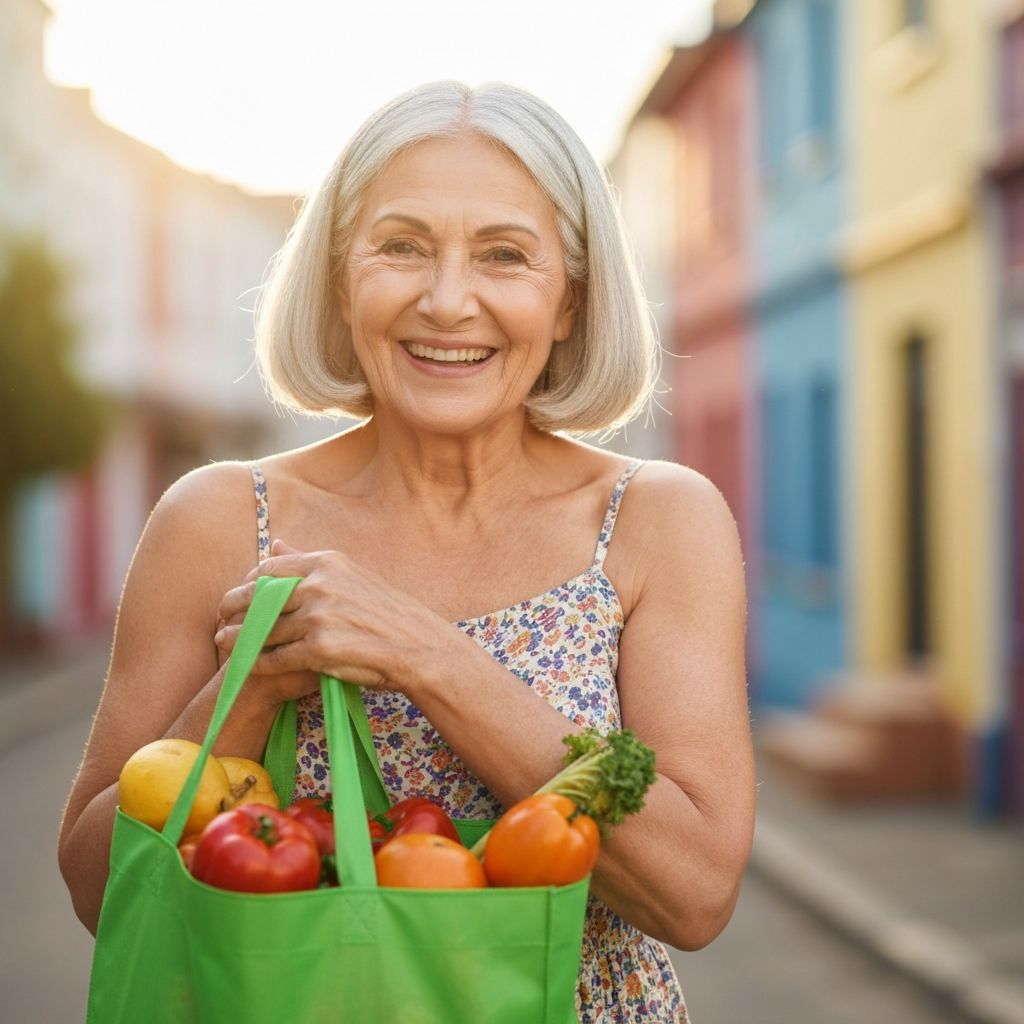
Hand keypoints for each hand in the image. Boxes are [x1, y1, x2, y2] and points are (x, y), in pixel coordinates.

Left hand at [214, 540, 445, 696]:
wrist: (419, 646)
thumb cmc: (386, 613)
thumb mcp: (350, 576)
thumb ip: (308, 561)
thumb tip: (274, 542)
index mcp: (327, 563)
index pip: (270, 569)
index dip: (247, 583)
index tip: (237, 595)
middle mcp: (320, 585)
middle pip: (260, 598)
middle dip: (234, 609)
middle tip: (219, 619)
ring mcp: (319, 617)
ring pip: (264, 630)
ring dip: (240, 639)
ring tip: (224, 643)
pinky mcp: (320, 649)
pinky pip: (276, 657)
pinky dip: (258, 662)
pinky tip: (248, 665)